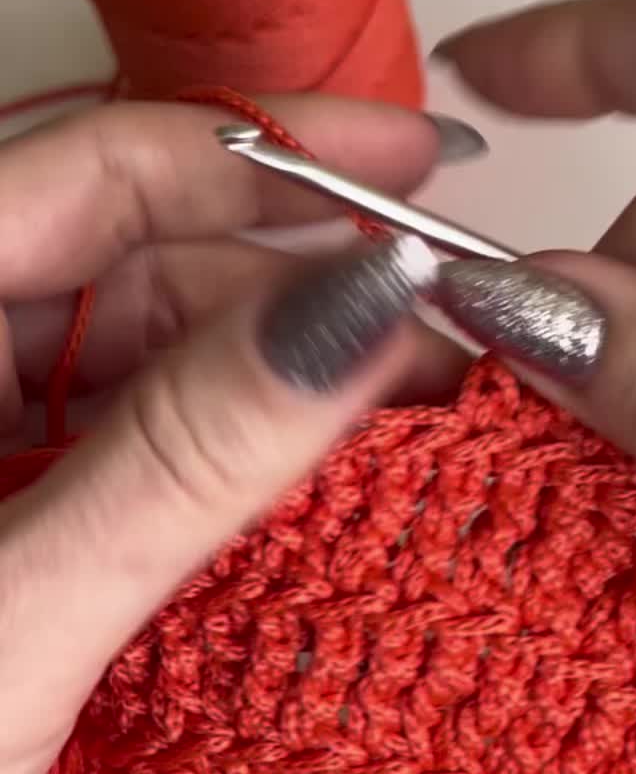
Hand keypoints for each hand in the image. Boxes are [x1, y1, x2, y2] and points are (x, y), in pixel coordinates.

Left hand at [0, 93, 460, 773]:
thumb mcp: (8, 624)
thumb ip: (184, 458)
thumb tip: (359, 306)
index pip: (96, 170)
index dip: (273, 149)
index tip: (424, 167)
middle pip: (131, 258)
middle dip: (299, 279)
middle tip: (453, 330)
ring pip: (136, 354)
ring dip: (275, 372)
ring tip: (418, 407)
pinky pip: (119, 443)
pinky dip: (221, 455)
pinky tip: (316, 477)